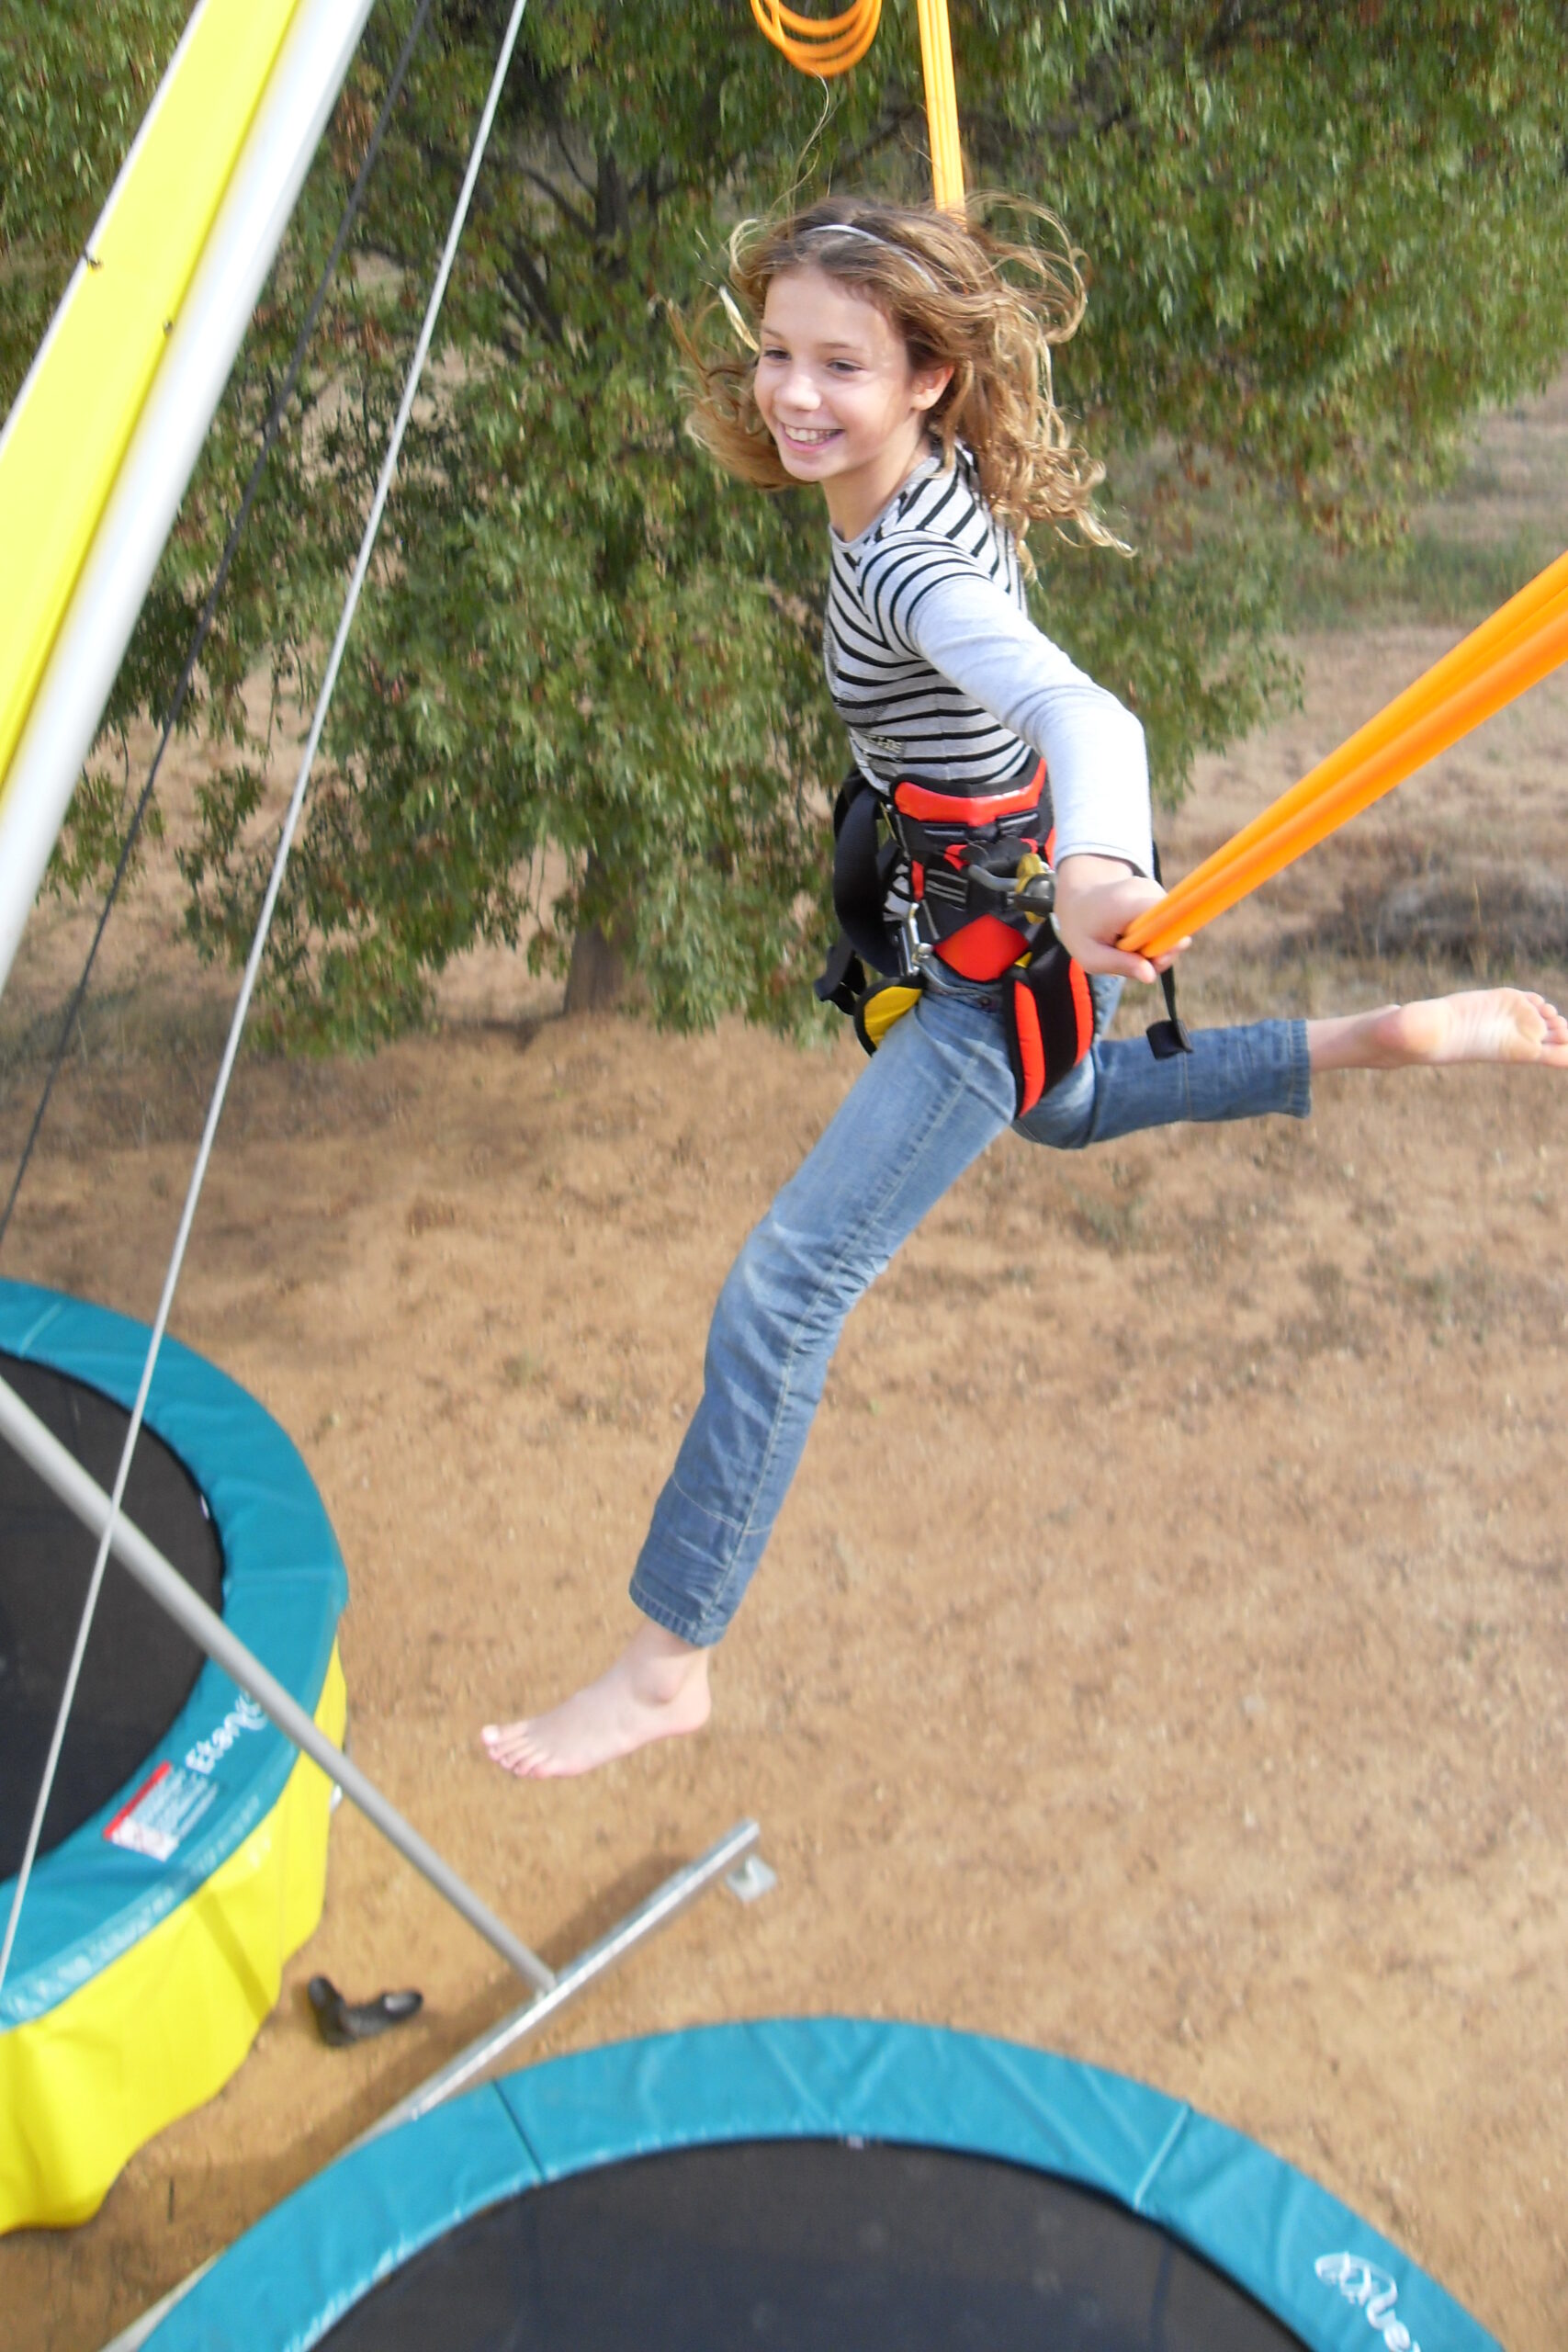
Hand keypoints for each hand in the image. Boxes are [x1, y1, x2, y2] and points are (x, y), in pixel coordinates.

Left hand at [1051, 855, 1190, 982]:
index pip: (1165, 917)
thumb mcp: (1091, 956)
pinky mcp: (1157, 892)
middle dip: (1160, 953)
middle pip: (1173, 928)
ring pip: (1171, 927)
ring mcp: (1153, 889)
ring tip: (1128, 947)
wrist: (1077, 898)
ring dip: (1154, 946)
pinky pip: (1167, 922)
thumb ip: (1120, 965)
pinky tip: (1134, 937)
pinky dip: (1153, 936)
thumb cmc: (1082, 931)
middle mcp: (1144, 890)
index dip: (1169, 942)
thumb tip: (1150, 976)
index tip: (1157, 960)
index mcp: (1124, 905)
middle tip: (1134, 963)